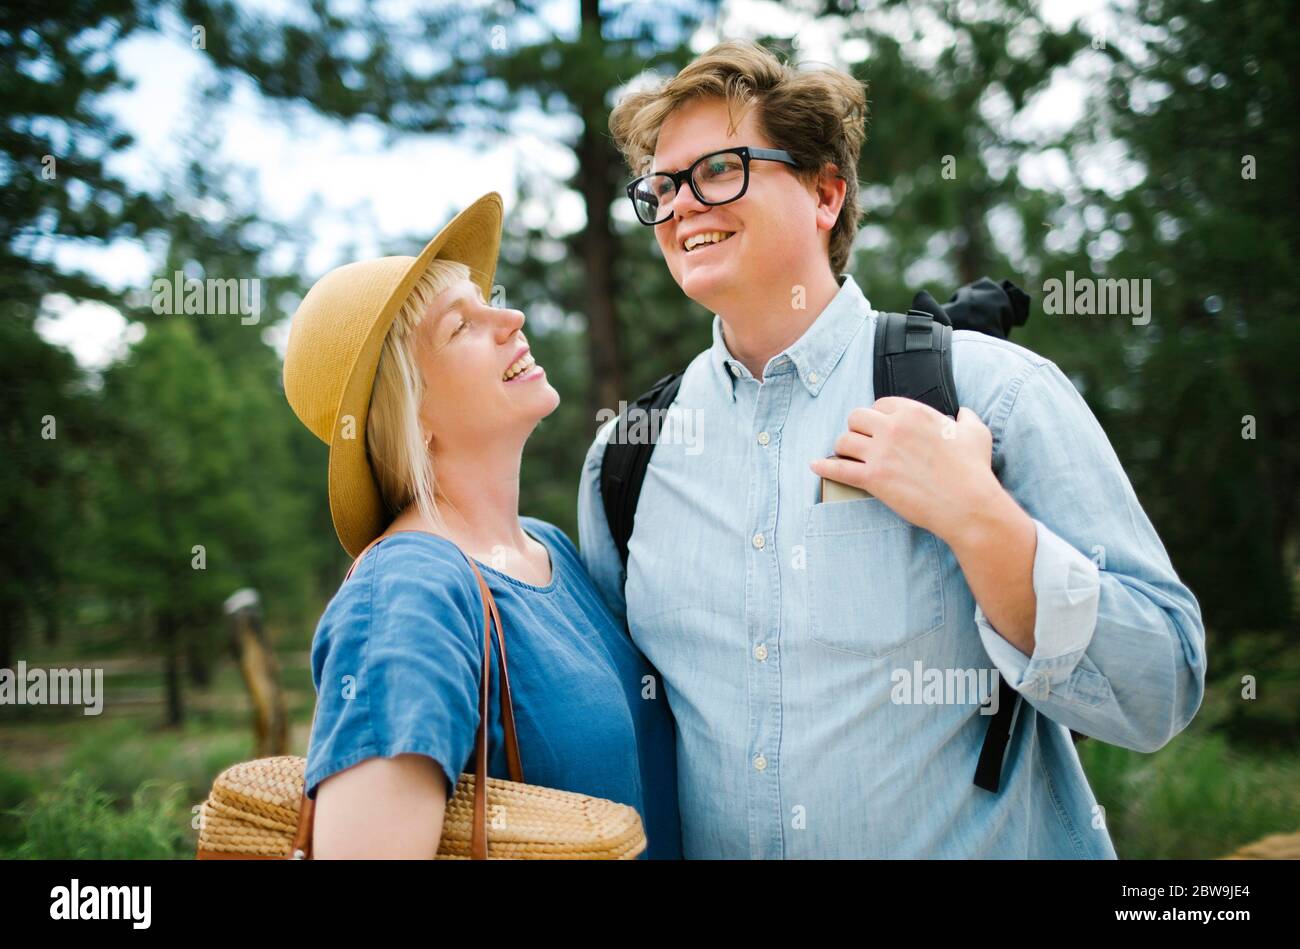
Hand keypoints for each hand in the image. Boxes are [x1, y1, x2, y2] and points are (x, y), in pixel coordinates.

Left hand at [808, 397, 999, 542]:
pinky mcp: (873, 478)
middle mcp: (893, 428)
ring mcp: (880, 453)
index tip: (879, 428)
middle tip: (862, 442)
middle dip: (857, 429)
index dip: (878, 416)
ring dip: (843, 448)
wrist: (967, 504)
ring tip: (846, 456)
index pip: (880, 404)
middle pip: (856, 418)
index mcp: (914, 413)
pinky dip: (824, 467)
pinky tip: (815, 466)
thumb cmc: (973, 470)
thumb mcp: (975, 434)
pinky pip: (839, 469)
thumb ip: (967, 418)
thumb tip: (964, 413)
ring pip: (844, 441)